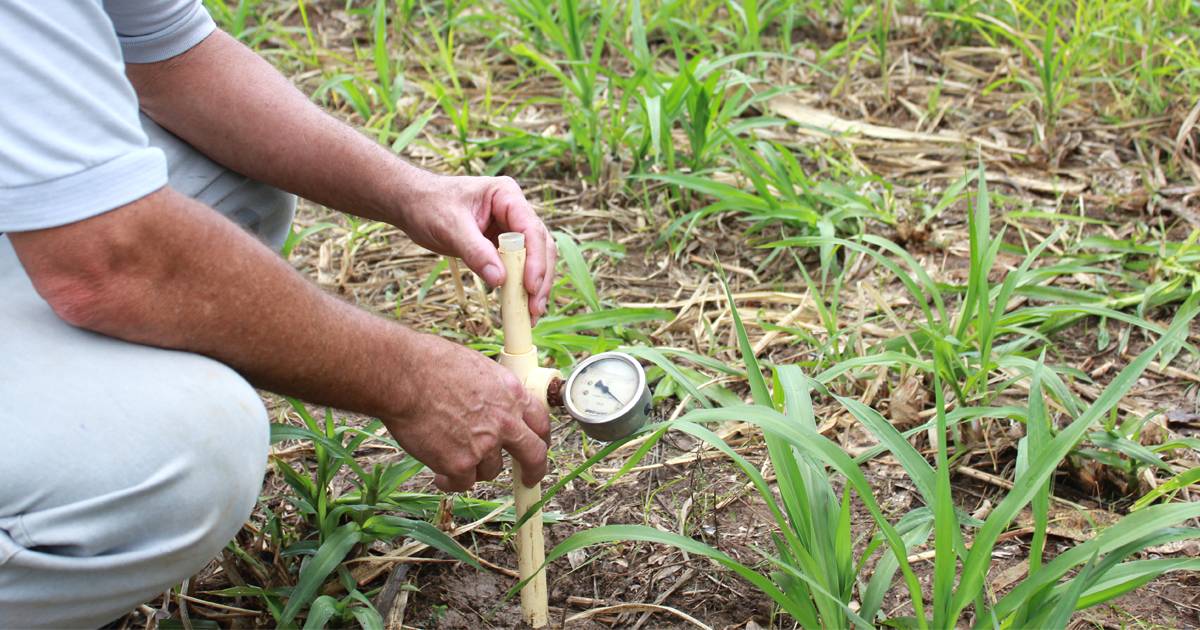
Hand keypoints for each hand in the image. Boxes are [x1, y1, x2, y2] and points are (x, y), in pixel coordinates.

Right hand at [383, 333, 550, 490]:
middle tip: (528, 480)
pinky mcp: (460, 464)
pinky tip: (437, 473)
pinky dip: (449, 481)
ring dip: (474, 466)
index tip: (537, 448)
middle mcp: (505, 422)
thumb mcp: (476, 368)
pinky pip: (462, 483)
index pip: (540, 422)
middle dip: (533, 471)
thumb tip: (491, 405)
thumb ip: (492, 392)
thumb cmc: (429, 364)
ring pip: (490, 470)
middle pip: (533, 455)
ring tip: (450, 454)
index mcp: (511, 394)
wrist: (403, 376)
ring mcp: (485, 446)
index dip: (541, 439)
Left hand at [396, 174, 555, 319]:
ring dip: (536, 286)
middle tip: (535, 308)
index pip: (531, 229)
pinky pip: (519, 267)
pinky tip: (520, 307)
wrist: (411, 204)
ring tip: (532, 314)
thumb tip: (500, 280)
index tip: (530, 287)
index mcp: (506, 195)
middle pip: (541, 246)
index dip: (535, 260)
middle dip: (540, 278)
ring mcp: (510, 228)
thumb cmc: (428, 205)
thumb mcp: (449, 227)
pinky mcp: (503, 245)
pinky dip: (520, 286)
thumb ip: (475, 251)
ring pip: (535, 259)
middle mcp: (515, 211)